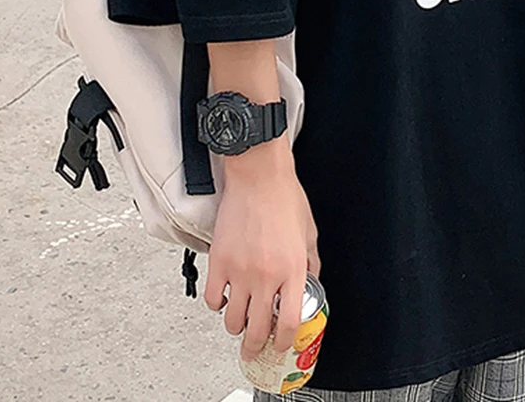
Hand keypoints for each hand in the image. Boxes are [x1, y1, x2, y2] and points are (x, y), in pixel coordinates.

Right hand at [204, 139, 318, 361]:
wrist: (258, 175)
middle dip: (255, 346)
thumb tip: (312, 280)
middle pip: (257, 329)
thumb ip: (310, 261)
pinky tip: (224, 298)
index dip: (283, 341)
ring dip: (236, 326)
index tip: (280, 344)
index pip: (288, 322)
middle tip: (254, 349)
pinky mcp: (219, 261)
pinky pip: (212, 298)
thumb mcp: (309, 231)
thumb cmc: (284, 196)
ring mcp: (239, 271)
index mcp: (292, 269)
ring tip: (240, 321)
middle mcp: (266, 275)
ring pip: (232, 319)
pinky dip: (217, 304)